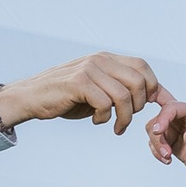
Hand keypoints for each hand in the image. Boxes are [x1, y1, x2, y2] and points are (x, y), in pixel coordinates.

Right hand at [0, 53, 166, 133]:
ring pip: (123, 96)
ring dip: (124, 118)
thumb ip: (119, 88)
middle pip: (138, 81)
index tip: (153, 107)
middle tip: (127, 119)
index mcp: (106, 59)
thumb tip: (150, 96)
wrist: (31, 97)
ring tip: (116, 127)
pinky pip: (105, 103)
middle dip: (140, 106)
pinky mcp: (78, 82)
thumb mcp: (97, 89)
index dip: (154, 87)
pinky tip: (97, 121)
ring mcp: (88, 69)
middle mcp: (99, 60)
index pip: (142, 66)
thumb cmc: (67, 97)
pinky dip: (105, 117)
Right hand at [147, 97, 185, 186]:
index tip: (158, 132)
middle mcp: (181, 117)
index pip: (172, 107)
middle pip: (158, 117)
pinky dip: (156, 152)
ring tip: (168, 157)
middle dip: (156, 133)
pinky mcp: (169, 140)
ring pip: (153, 130)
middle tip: (165, 150)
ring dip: (157, 145)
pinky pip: (154, 142)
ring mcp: (173, 128)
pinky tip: (167, 160)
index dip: (163, 117)